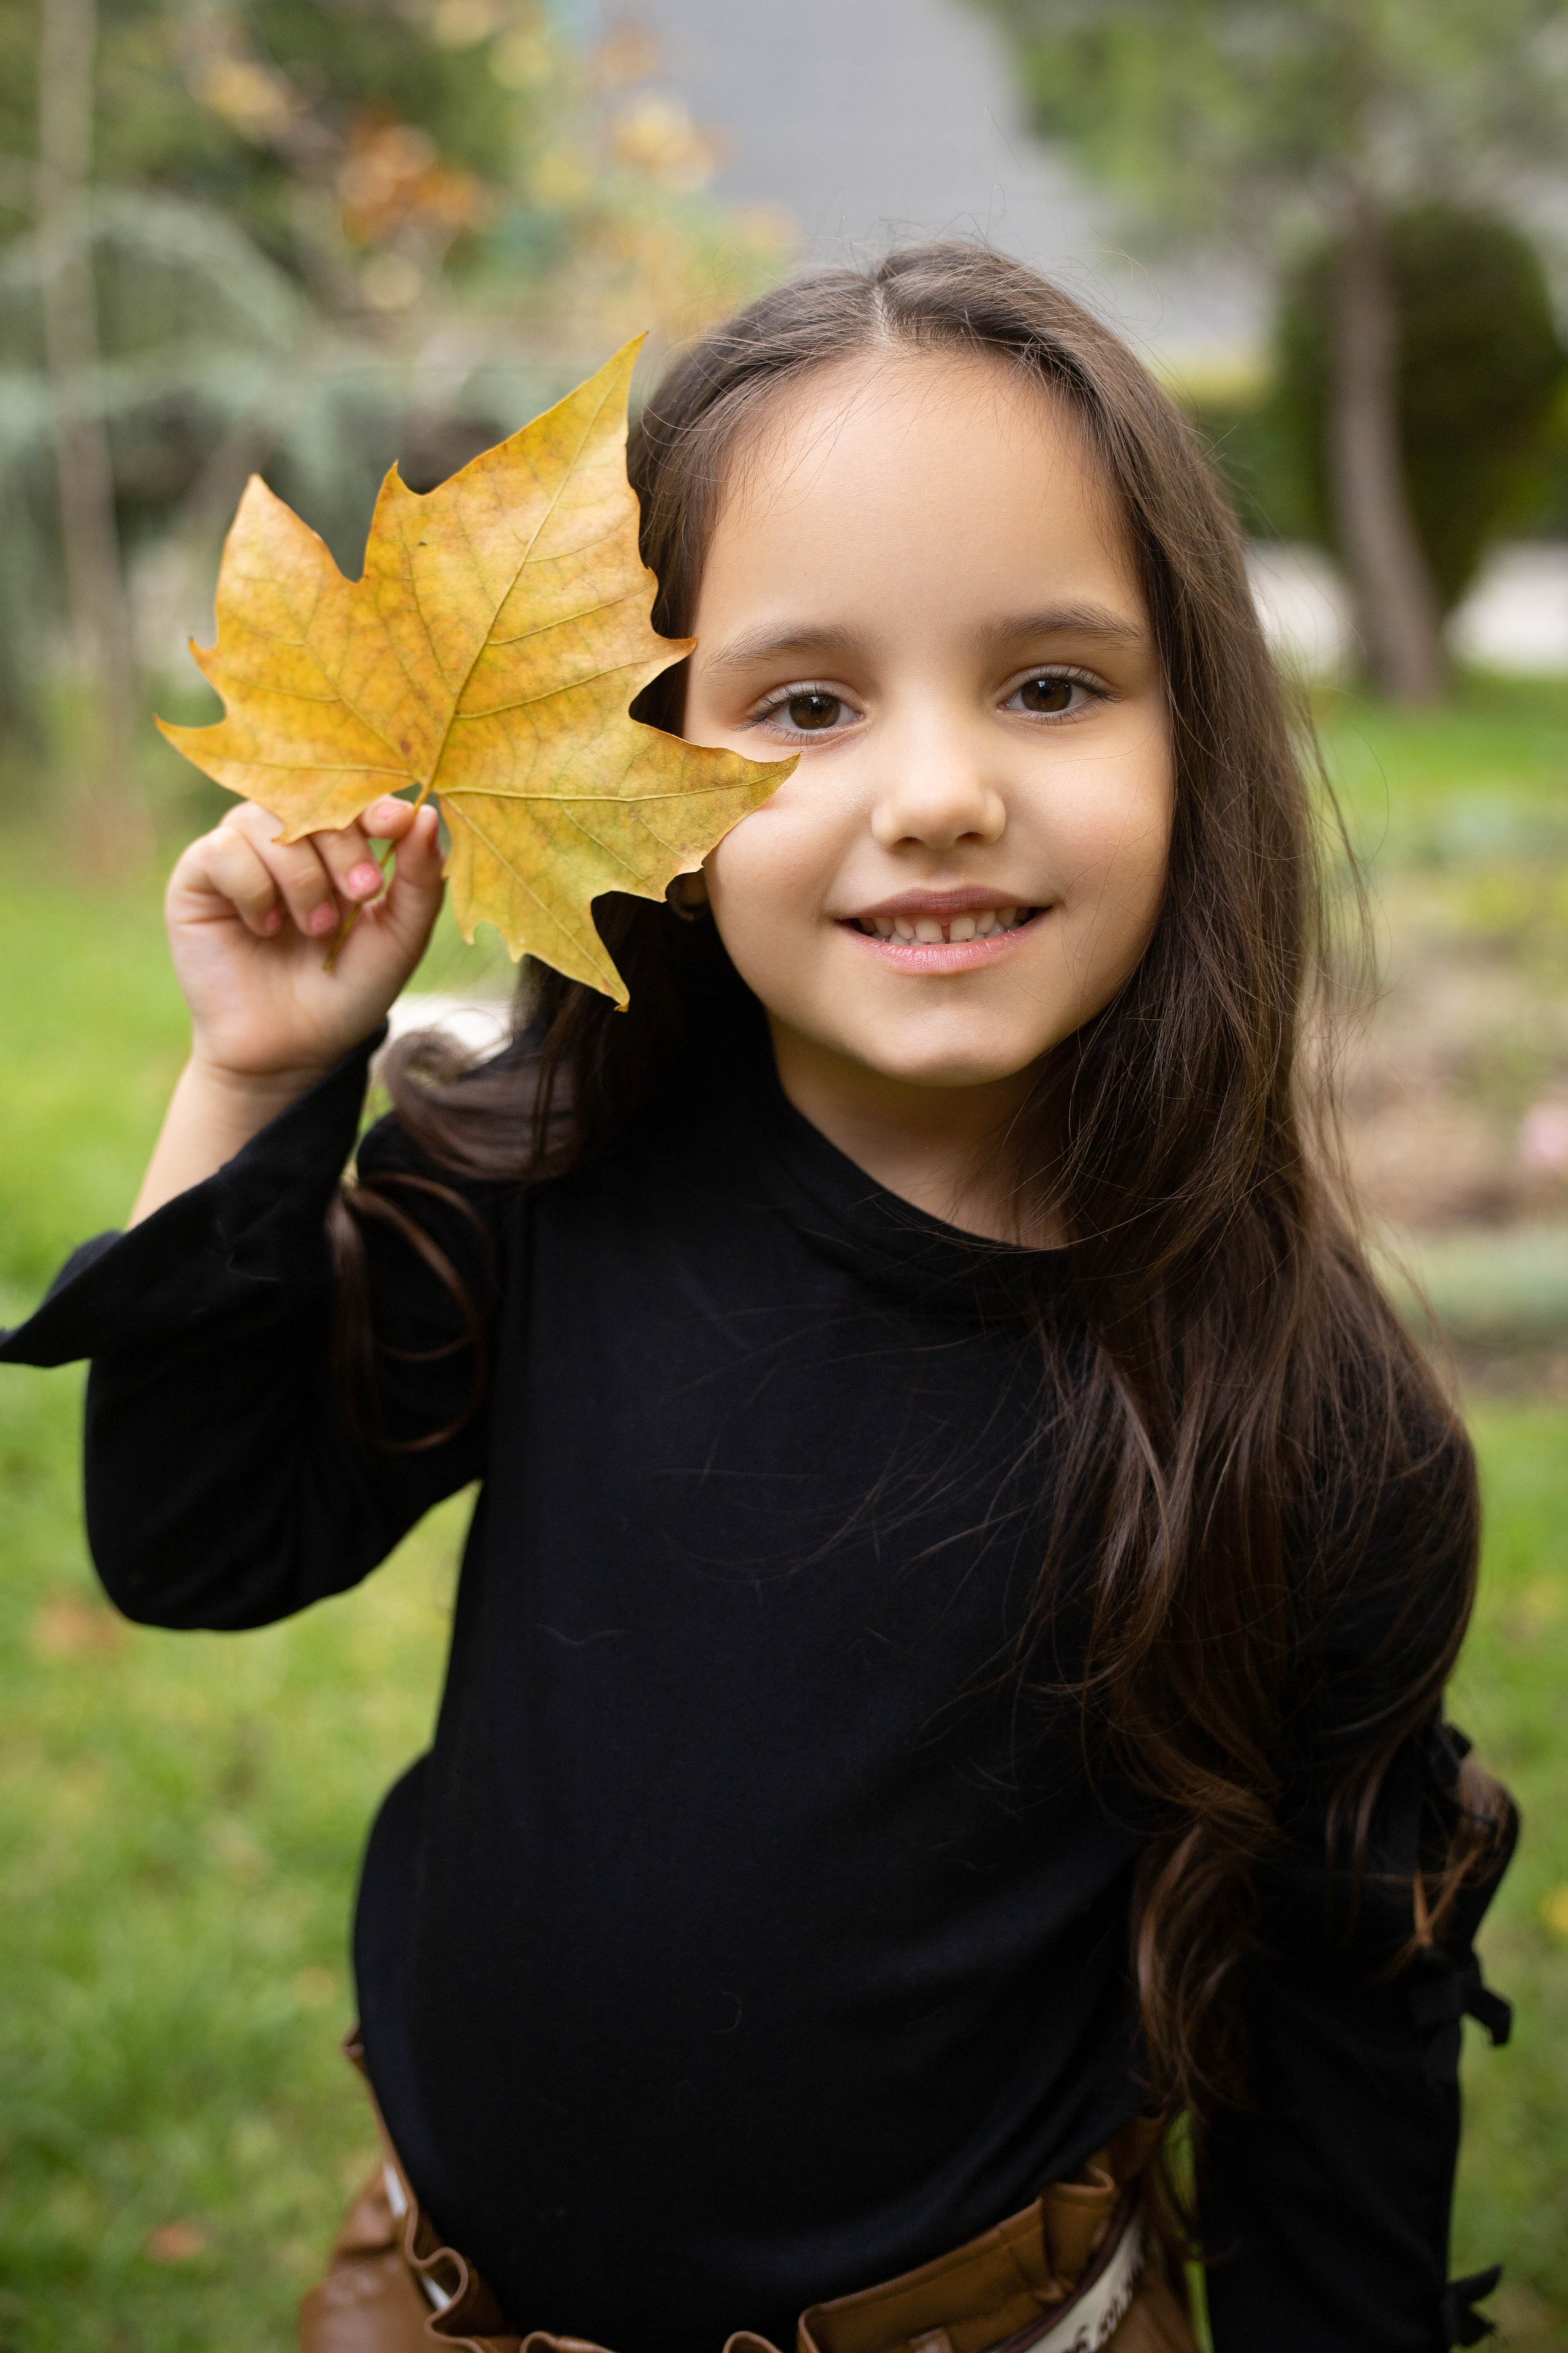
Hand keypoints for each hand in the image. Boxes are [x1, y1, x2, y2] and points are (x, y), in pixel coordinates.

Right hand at [166, 796, 444, 1088]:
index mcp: (339, 843)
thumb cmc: (347, 990)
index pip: (354, 796)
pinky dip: (252, 888)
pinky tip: (264, 927)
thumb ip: (419, 880)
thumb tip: (424, 814)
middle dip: (344, 846)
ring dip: (300, 876)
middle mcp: (288, 837)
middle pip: (310, 799)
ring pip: (265, 820)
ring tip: (314, 928)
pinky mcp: (198, 876)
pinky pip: (222, 849)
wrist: (292, 1048)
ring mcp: (241, 852)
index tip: (397, 821)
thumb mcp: (399, 938)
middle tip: (360, 896)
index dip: (374, 801)